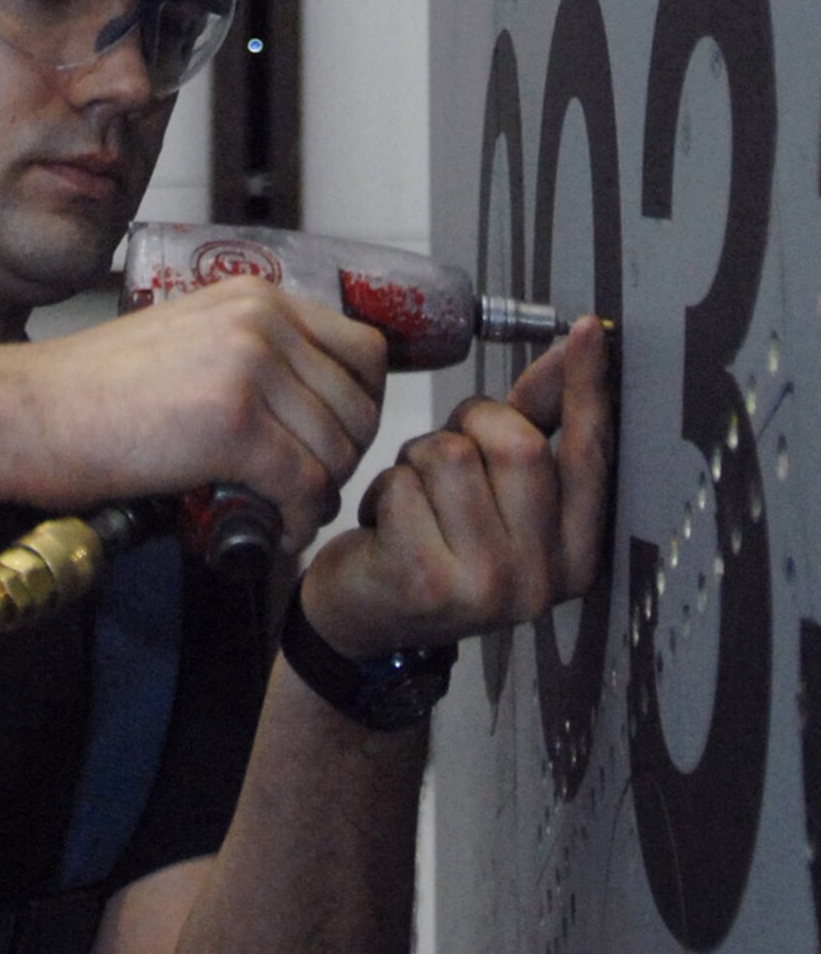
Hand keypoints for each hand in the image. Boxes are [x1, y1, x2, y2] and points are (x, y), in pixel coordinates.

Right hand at [26, 276, 388, 553]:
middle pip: (360, 406)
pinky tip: (267, 529)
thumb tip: (305, 411)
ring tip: (276, 514)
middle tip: (299, 492)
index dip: (357, 410)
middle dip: (338, 461)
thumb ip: (248, 359)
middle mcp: (261, 320)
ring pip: (337, 450)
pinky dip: (294, 521)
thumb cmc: (86, 396)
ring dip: (315, 496)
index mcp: (254, 297)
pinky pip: (304, 486)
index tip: (327, 445)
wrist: (21, 413)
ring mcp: (250, 367)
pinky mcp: (232, 423)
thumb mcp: (184, 344)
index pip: (364, 351)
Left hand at [300, 316, 612, 655]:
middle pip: (517, 444)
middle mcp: (542, 579)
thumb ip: (536, 423)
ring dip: (417, 461)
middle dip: (469, 426)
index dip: (587, 389)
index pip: (591, 456)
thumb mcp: (494, 490)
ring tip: (412, 502)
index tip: (589, 330)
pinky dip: (384, 490)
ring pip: (451, 456)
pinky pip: (403, 485)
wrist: (363, 624)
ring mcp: (487, 587)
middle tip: (443, 462)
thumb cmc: (435, 544)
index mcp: (575, 555)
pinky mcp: (426, 583)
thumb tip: (574, 346)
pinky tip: (384, 528)